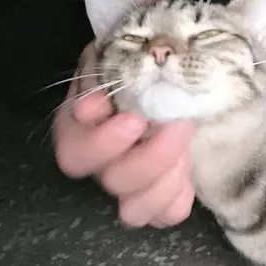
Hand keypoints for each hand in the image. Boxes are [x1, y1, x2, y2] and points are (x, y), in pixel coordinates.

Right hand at [52, 43, 195, 227]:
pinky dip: (179, 198)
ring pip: (134, 210)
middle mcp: (100, 162)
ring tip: (187, 149)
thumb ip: (107, 69)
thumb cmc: (146, 57)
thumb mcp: (125, 50)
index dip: (103, 143)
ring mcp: (129, 184)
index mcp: (80, 125)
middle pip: (112, 181)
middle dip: (151, 158)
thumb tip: (94, 106)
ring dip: (165, 181)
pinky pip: (166, 215)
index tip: (135, 120)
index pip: (75, 150)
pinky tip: (190, 174)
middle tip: (178, 126)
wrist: (176, 66)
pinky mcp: (158, 196)